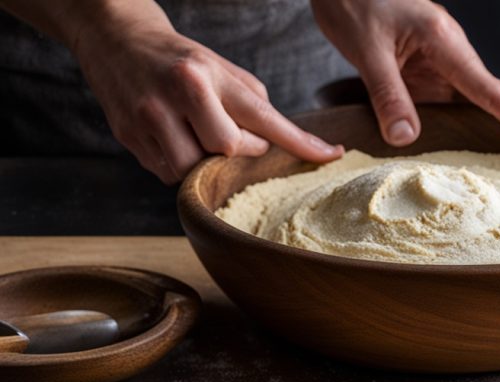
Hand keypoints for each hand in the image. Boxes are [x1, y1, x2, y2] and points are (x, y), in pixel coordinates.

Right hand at [72, 5, 343, 183]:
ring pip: (194, 170)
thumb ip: (251, 104)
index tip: (330, 155)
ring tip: (198, 137)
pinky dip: (180, 165)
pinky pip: (167, 172)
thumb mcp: (221, 68)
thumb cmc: (180, 59)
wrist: (116, 39)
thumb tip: (276, 142)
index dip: (300, 142)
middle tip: (234, 134)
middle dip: (239, 149)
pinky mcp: (128, 136)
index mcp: (207, 75)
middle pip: (228, 149)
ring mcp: (148, 117)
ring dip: (207, 164)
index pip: (264, 118)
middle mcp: (178, 94)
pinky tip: (175, 140)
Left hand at [311, 0, 499, 147]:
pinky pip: (436, 98)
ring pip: (458, 99)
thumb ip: (387, 94)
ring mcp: (435, 58)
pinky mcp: (420, 66)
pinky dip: (439, 121)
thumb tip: (405, 138)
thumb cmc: (354, 1)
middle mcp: (446, 48)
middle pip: (481, 93)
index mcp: (441, 39)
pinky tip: (439, 143)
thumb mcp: (366, 50)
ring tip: (481, 160)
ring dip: (463, 127)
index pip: (485, 84)